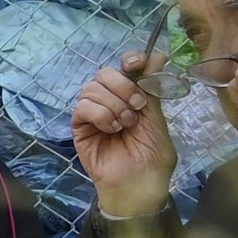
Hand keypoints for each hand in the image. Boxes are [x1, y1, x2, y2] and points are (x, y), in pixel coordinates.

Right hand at [68, 51, 176, 218]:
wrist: (140, 183)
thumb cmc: (153, 156)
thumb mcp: (157, 117)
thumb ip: (153, 88)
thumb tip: (158, 55)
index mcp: (132, 95)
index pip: (124, 66)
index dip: (129, 59)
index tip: (138, 63)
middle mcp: (111, 101)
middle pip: (104, 73)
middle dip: (123, 86)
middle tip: (138, 107)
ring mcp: (93, 114)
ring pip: (92, 88)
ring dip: (114, 104)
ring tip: (126, 124)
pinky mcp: (80, 128)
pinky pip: (82, 108)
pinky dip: (100, 115)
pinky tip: (112, 129)